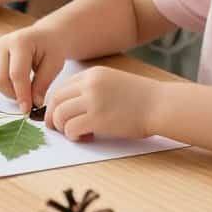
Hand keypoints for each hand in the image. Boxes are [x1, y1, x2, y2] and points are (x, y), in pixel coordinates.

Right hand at [0, 26, 65, 113]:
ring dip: (9, 92)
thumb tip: (34, 104)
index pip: (17, 74)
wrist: (45, 36)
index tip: (28, 110)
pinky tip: (18, 84)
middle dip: (14, 95)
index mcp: (20, 42)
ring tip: (26, 90)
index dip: (22, 94)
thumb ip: (42, 84)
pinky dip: (5, 87)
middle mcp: (2, 45)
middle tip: (29, 101)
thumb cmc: (52, 48)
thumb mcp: (54, 65)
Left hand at [45, 66, 159, 140]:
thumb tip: (71, 106)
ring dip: (62, 127)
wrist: (160, 104)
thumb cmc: (141, 98)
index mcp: (92, 74)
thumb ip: (92, 89)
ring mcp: (92, 100)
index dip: (55, 103)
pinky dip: (73, 136)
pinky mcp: (97, 118)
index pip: (61, 87)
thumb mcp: (113, 82)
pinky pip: (71, 128)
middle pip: (55, 99)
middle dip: (51, 115)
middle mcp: (89, 84)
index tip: (58, 114)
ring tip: (74, 133)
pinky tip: (84, 138)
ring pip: (59, 114)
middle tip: (56, 127)